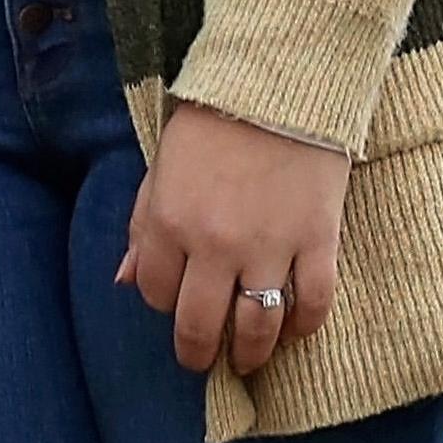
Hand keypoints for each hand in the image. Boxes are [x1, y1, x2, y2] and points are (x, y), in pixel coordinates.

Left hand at [121, 98, 352, 383]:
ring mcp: (268, 246)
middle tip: (204, 361)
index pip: (154, 292)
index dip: (162, 301)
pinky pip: (312, 305)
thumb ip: (142, 225)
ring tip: (249, 360)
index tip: (175, 298)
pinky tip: (294, 330)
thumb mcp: (162, 167)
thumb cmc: (213, 121)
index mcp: (168, 221)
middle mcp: (213, 244)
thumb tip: (124, 282)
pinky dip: (303, 326)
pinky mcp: (317, 241)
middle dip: (197, 352)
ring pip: (256, 327)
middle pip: (199, 325)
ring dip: (251, 354)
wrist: (281, 82)